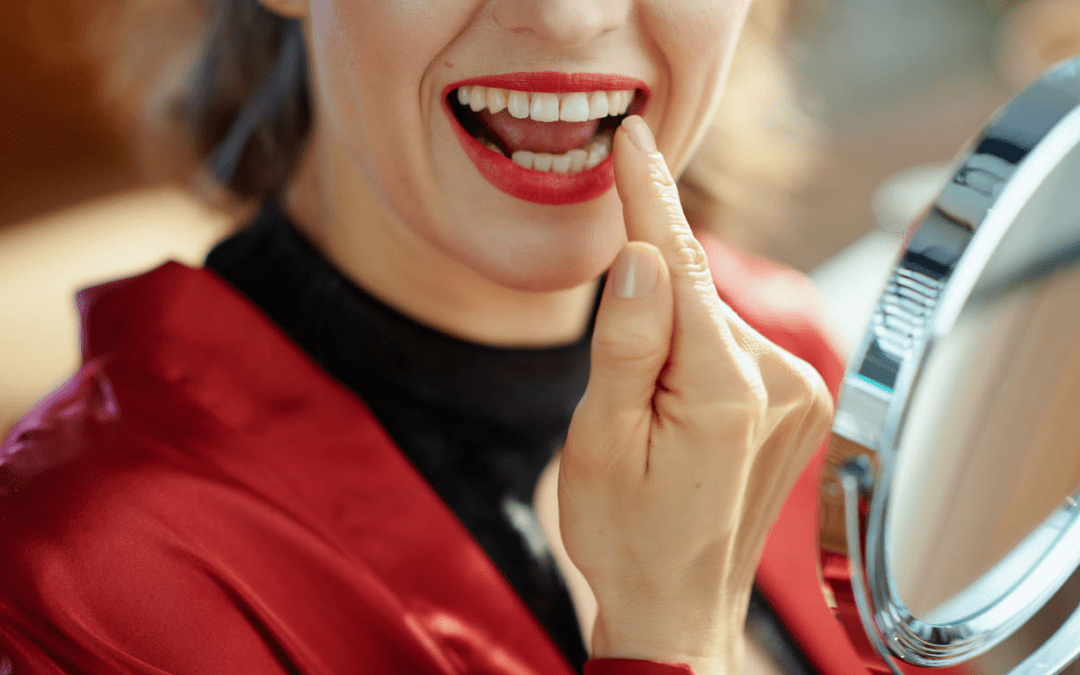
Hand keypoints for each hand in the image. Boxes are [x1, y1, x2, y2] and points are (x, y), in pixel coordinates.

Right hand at [558, 116, 832, 674]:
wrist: (678, 606)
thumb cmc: (627, 533)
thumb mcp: (599, 440)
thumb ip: (625, 342)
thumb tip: (641, 255)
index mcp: (725, 391)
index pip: (682, 265)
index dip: (647, 198)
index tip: (631, 139)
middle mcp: (782, 382)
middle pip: (695, 295)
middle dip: (645, 306)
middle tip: (615, 391)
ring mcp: (800, 395)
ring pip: (712, 322)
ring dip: (670, 340)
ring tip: (648, 424)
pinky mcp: (801, 404)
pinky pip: (733, 348)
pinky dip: (696, 356)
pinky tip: (677, 413)